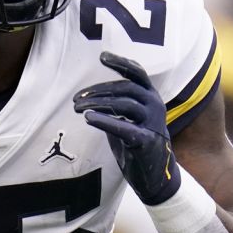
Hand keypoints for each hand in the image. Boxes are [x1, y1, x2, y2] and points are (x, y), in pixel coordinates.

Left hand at [73, 52, 181, 204]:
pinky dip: (104, 121)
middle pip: (125, 88)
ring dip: (97, 104)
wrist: (155, 176)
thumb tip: (91, 95)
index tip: (102, 57)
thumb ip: (116, 105)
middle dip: (98, 91)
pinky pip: (123, 127)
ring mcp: (153, 123)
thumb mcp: (130, 119)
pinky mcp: (146, 141)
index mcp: (151, 97)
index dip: (121, 62)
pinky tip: (88, 118)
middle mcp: (155, 106)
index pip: (137, 73)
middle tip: (76, 98)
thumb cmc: (138, 143)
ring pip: (123, 104)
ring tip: (77, 108)